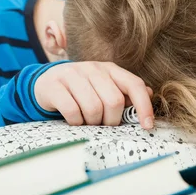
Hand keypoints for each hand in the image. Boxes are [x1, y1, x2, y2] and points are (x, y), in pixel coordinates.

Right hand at [34, 62, 153, 128]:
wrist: (45, 83)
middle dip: (111, 121)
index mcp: (109, 69)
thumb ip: (125, 91)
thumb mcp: (103, 87)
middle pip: (114, 101)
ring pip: (93, 108)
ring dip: (92, 123)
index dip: (144, 106)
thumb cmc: (80, 90)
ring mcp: (72, 75)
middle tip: (103, 125)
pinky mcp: (54, 85)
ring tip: (87, 122)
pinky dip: (76, 122)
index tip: (147, 126)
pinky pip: (72, 111)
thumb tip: (149, 92)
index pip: (134, 84)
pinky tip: (74, 121)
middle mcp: (93, 68)